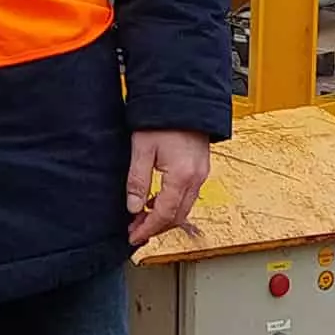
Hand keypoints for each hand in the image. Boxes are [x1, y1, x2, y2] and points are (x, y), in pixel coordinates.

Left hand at [125, 129, 212, 245]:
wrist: (184, 97)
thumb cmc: (163, 118)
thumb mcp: (142, 148)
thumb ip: (137, 180)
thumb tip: (132, 207)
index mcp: (181, 176)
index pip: (164, 215)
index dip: (147, 229)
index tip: (134, 237)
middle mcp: (196, 178)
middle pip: (177, 216)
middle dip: (156, 227)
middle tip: (136, 230)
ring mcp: (201, 173)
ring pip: (184, 207)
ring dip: (164, 217)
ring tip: (143, 218)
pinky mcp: (200, 167)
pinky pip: (188, 195)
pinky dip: (172, 204)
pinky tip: (156, 200)